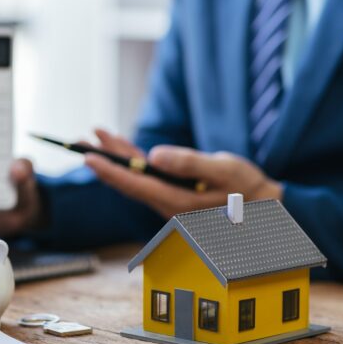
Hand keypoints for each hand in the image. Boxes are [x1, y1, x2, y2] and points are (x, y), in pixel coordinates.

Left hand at [84, 128, 282, 217]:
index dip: (110, 172)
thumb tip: (154, 156)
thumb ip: (189, 163)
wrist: (263, 208)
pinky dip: (132, 160)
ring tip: (96, 135)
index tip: (89, 158)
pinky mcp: (173, 192)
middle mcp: (166, 203)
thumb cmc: (247, 189)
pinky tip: (120, 147)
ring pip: (134, 176)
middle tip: (79, 141)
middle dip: (103, 160)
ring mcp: (168, 199)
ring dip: (115, 157)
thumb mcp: (224, 170)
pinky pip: (146, 176)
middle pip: (127, 180)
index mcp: (177, 201)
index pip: (136, 185)